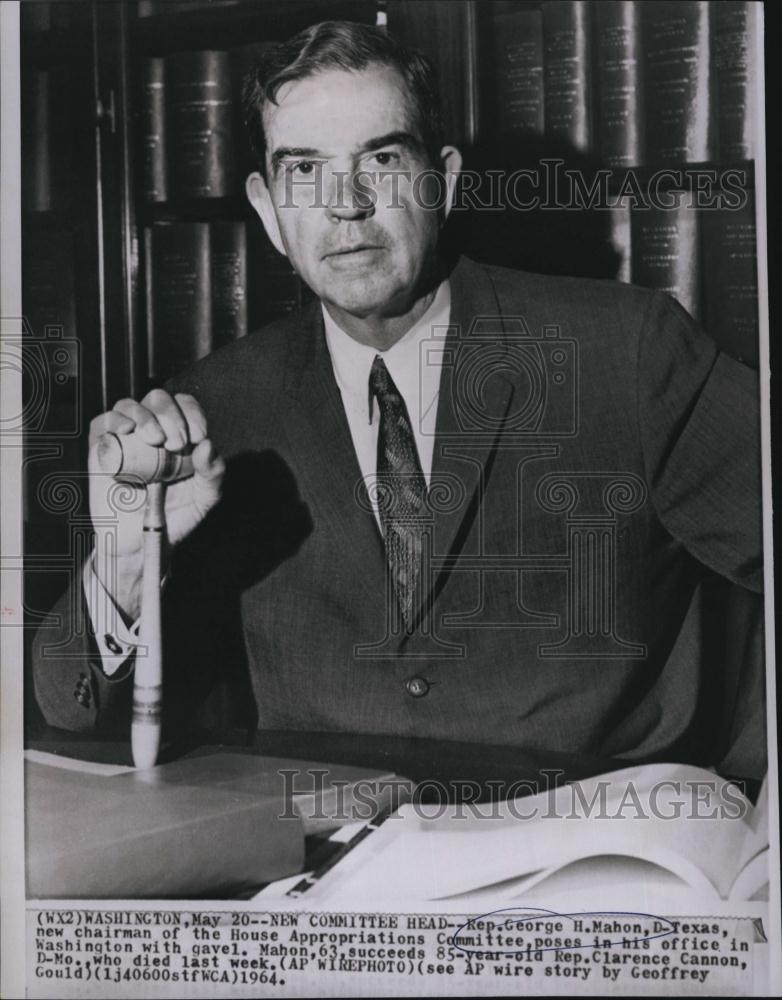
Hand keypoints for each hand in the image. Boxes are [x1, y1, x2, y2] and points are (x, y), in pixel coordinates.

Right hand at [87, 389, 224, 617]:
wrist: (140, 542)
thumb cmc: (174, 517)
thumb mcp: (204, 499)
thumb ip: (213, 473)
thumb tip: (208, 446)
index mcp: (180, 436)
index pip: (185, 406)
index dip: (193, 413)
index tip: (197, 437)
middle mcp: (153, 431)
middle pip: (158, 399)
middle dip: (171, 415)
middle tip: (177, 444)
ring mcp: (125, 439)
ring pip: (130, 405)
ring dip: (146, 416)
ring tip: (155, 441)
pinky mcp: (101, 448)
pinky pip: (103, 422)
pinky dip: (115, 419)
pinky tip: (127, 431)